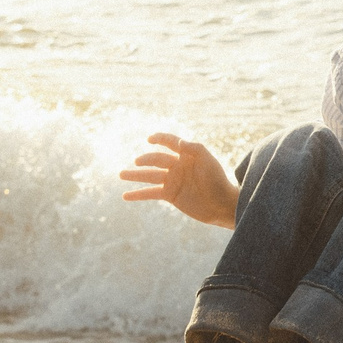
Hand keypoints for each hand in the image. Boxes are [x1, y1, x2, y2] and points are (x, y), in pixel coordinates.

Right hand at [120, 133, 237, 228]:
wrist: (222, 204)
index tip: (150, 139)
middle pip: (157, 160)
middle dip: (146, 160)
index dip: (160, 138)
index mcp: (186, 155)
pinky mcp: (170, 195)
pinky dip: (138, 194)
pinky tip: (125, 195)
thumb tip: (178, 142)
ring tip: (120, 174)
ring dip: (135, 175)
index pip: (170, 142)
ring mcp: (172, 181)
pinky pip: (150, 193)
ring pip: (149, 176)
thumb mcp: (208, 161)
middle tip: (138, 162)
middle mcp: (177, 166)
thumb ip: (194, 148)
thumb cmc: (218, 180)